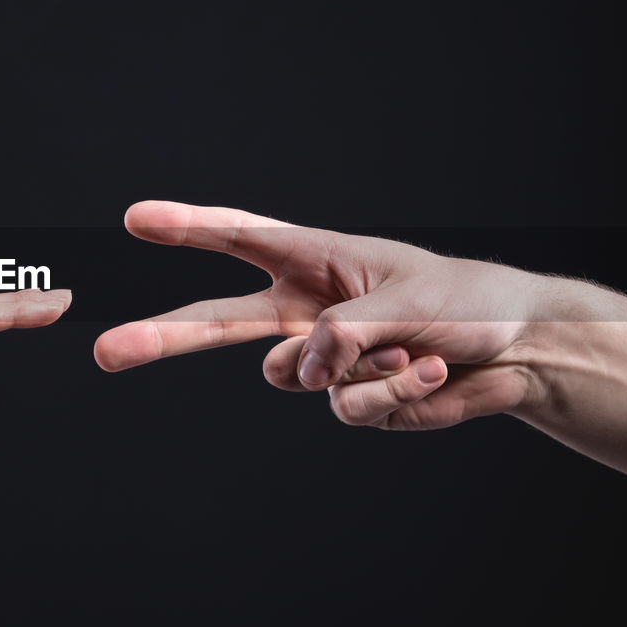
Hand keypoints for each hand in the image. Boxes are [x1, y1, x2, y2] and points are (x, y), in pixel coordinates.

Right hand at [94, 201, 552, 429]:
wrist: (519, 351)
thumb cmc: (466, 300)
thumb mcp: (410, 301)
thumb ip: (346, 332)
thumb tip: (302, 369)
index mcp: (316, 260)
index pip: (240, 238)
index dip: (187, 227)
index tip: (137, 219)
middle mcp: (306, 309)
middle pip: (217, 321)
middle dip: (162, 335)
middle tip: (106, 350)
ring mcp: (324, 359)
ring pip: (290, 377)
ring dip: (355, 369)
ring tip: (408, 352)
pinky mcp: (350, 398)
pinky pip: (347, 408)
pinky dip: (393, 395)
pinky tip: (427, 374)